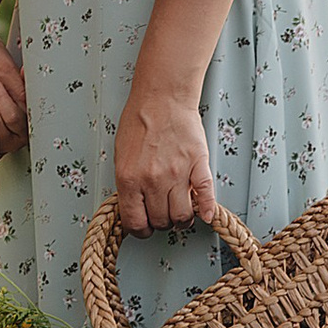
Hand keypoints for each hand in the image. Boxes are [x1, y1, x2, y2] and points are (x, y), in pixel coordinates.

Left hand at [113, 83, 217, 231]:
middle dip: (161, 223)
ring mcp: (177, 174)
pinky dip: (207, 209)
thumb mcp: (121, 156)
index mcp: (128, 179)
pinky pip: (206, 196)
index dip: (140, 230)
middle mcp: (152, 180)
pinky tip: (205, 214)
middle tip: (162, 216)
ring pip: (182, 216)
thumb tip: (136, 208)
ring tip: (180, 212)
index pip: (134, 222)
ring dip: (181, 219)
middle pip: (161, 221)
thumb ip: (128, 185)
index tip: (144, 228)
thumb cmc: (139, 122)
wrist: (162, 98)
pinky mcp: (197, 165)